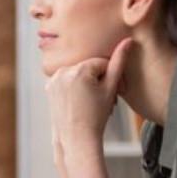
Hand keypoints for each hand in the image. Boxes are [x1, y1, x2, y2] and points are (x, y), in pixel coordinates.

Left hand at [45, 38, 132, 158]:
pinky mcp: (48, 86)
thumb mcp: (111, 88)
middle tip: (99, 99)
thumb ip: (119, 62)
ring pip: (78, 73)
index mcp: (79, 69)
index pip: (102, 63)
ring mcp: (53, 79)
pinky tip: (77, 101)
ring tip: (88, 101)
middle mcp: (63, 71)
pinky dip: (74, 86)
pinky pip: (67, 80)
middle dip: (97, 79)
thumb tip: (128, 40)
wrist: (76, 137)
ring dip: (86, 82)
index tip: (109, 93)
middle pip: (89, 67)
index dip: (109, 77)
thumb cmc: (96, 115)